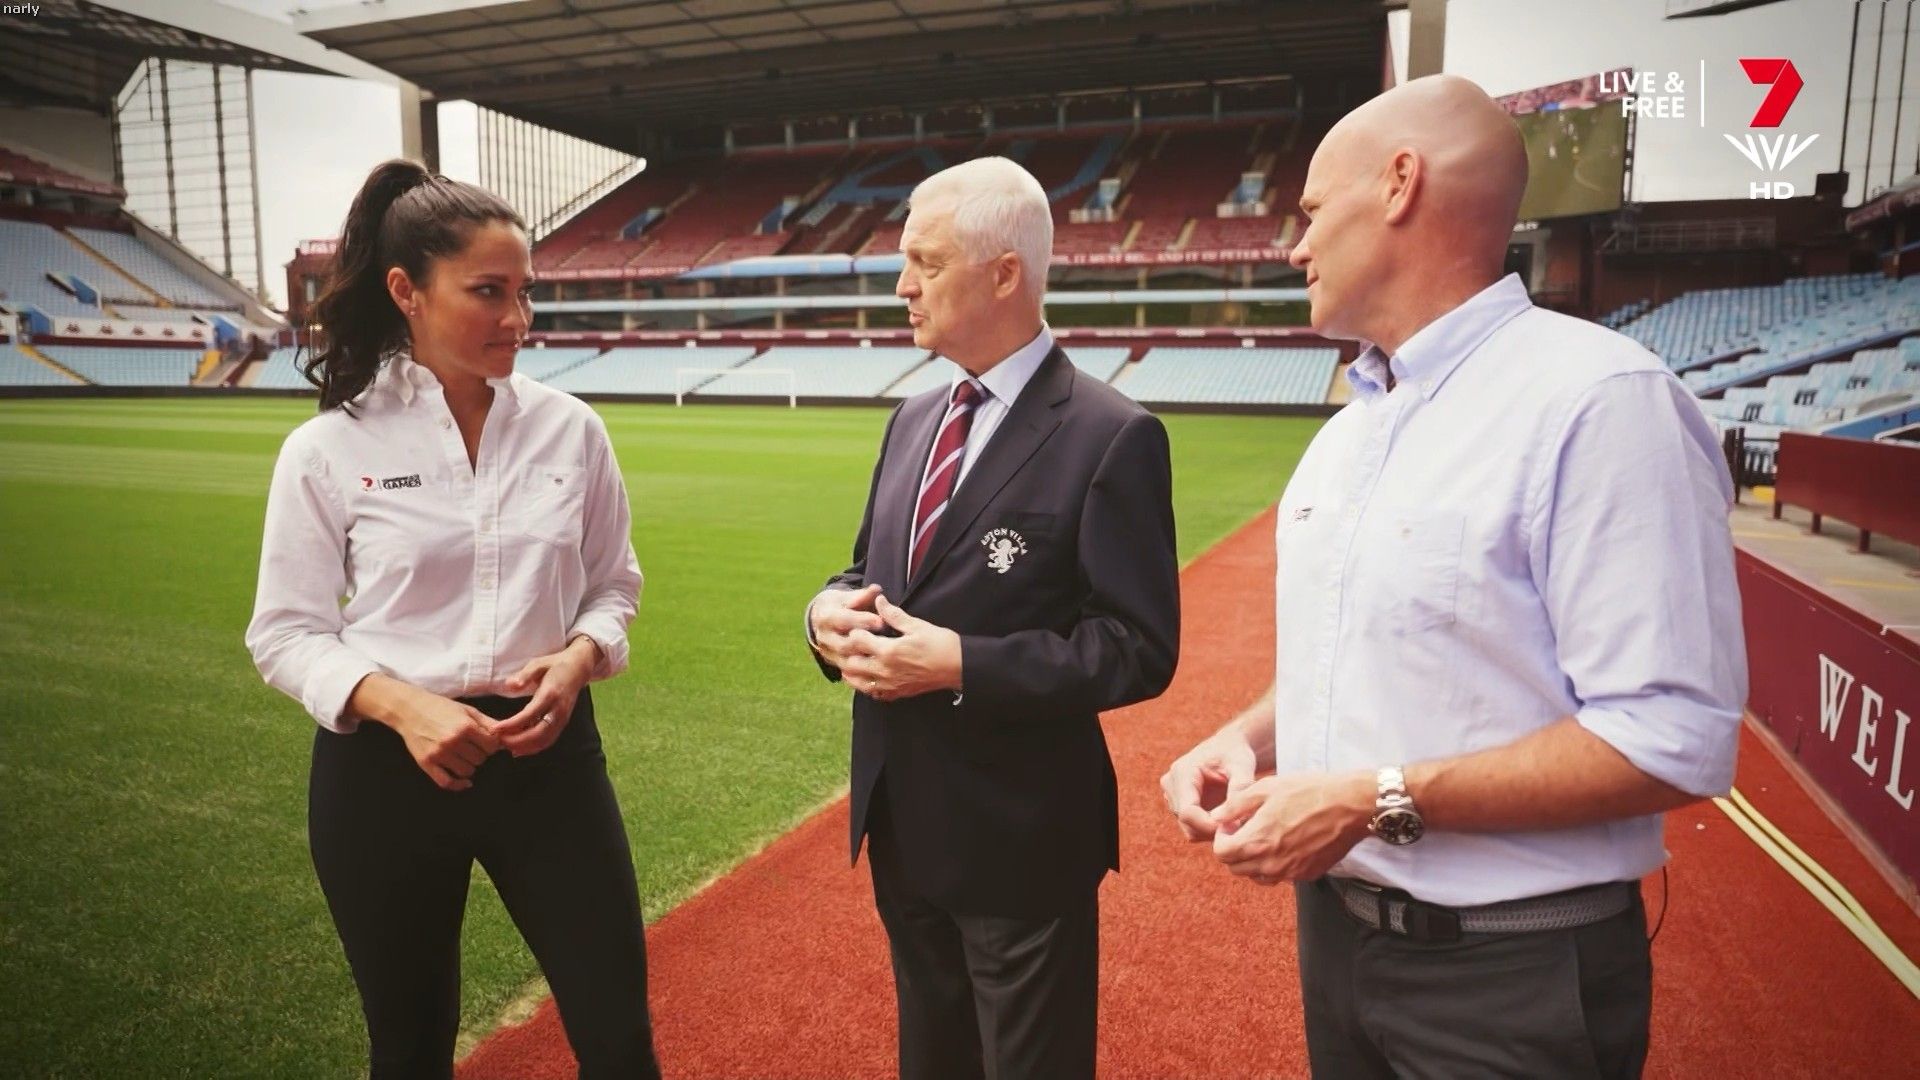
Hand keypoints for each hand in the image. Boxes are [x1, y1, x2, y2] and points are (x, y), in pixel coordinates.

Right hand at [387, 692, 501, 790]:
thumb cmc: (440, 707)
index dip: (491, 744)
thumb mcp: (467, 710)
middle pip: (481, 759)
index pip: (492, 746)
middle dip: (480, 753)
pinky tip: (464, 781)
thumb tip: (507, 735)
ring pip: (467, 771)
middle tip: (471, 746)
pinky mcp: (426, 763)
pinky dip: (458, 785)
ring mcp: (439, 754)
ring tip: (463, 755)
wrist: (409, 709)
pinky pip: (446, 782)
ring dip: (469, 766)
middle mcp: (453, 741)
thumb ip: (488, 723)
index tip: (486, 742)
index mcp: (465, 726)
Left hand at [492, 637, 597, 756]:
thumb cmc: (555, 664)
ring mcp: (563, 718)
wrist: (579, 667)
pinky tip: (519, 749)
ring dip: (525, 747)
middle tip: (498, 740)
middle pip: (538, 733)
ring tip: (506, 746)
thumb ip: (524, 675)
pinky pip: (549, 740)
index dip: (511, 725)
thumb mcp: (538, 664)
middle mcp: (559, 709)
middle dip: (516, 740)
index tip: (495, 729)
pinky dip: (534, 748)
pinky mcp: (563, 722)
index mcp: (551, 694)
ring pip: (544, 740)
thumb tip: (509, 685)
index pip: (529, 715)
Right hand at [809, 584, 884, 670]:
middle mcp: (824, 638)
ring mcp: (829, 654)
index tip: (881, 620)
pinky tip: (882, 672)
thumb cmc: (842, 605)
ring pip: (846, 662)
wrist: (824, 620)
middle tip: (887, 641)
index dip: (862, 620)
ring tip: (886, 657)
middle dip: (865, 643)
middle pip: (844, 644)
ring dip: (866, 661)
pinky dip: (865, 675)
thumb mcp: (849, 597)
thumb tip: (876, 589)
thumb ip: (862, 596)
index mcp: (825, 618)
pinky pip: (849, 675)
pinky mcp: (836, 666)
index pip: (843, 620)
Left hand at [839, 595, 961, 701]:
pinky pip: (872, 693)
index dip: (854, 631)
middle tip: (851, 643)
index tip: (857, 625)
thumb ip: (893, 614)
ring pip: (857, 682)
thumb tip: (878, 600)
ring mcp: (889, 685)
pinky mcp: (896, 693)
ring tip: (853, 659)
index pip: (857, 640)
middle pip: (852, 663)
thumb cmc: (940, 644)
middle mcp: (885, 670)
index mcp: (888, 651)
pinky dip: (865, 685)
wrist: (958, 667)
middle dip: (848, 652)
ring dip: (852, 670)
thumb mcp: (916, 625)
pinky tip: (868, 675)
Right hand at [1160, 733, 1259, 840]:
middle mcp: (1171, 785)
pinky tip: (1228, 820)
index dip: (1209, 825)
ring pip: (1190, 830)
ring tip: (1237, 821)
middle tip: (1241, 826)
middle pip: (1187, 823)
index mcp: (1182, 772)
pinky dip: (1211, 830)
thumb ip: (1240, 787)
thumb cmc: (1235, 754)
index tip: (1235, 827)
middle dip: (1214, 829)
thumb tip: (1234, 817)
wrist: (1228, 748)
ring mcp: (1172, 798)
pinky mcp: (1179, 807)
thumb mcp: (1242, 765)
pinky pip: (1194, 829)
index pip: (1187, 811)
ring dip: (1213, 831)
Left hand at [1210, 772, 1375, 885]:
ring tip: (1265, 836)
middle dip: (1234, 850)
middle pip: (1235, 868)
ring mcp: (1290, 872)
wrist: (1351, 805)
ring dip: (1253, 860)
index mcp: (1257, 840)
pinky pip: (1281, 876)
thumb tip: (1215, 818)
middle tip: (1246, 829)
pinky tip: (1286, 842)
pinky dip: (1275, 864)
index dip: (1221, 838)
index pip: (1221, 854)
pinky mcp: (1307, 874)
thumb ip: (1235, 806)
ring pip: (1256, 876)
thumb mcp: (1265, 788)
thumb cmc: (1308, 791)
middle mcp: (1271, 863)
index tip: (1231, 825)